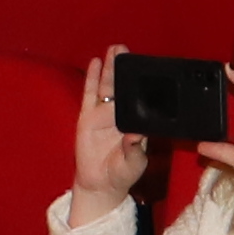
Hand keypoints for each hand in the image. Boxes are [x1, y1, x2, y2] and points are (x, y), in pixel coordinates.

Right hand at [69, 51, 147, 204]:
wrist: (101, 185)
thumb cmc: (122, 174)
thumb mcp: (134, 164)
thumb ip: (134, 151)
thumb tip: (134, 136)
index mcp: (134, 123)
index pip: (140, 99)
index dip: (141, 84)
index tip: (146, 68)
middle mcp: (119, 115)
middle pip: (122, 87)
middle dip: (124, 68)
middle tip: (126, 49)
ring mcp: (102, 114)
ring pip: (107, 86)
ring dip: (110, 67)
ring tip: (114, 49)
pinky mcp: (87, 118)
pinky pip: (89, 94)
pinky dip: (92, 78)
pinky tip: (95, 62)